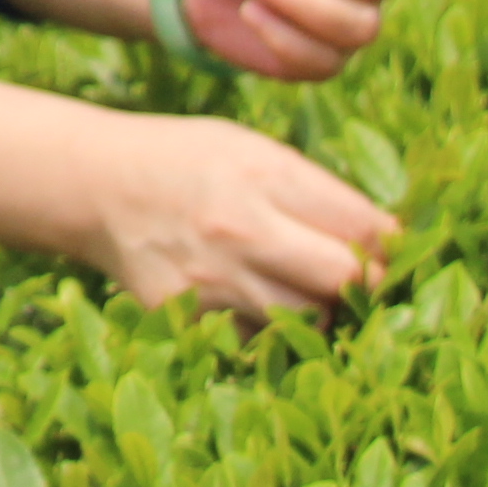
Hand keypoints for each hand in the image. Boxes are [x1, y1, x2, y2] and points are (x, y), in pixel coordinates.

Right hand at [75, 110, 400, 318]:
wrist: (97, 185)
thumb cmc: (187, 160)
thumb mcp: (252, 148)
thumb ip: (312, 189)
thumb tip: (382, 237)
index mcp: (265, 175)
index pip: (362, 224)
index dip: (389, 243)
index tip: (388, 248)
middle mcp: (242, 228)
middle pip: (344, 278)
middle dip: (364, 282)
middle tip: (359, 279)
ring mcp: (213, 278)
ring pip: (306, 318)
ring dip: (318, 309)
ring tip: (303, 288)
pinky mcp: (187, 315)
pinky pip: (255, 338)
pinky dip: (268, 328)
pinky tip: (257, 302)